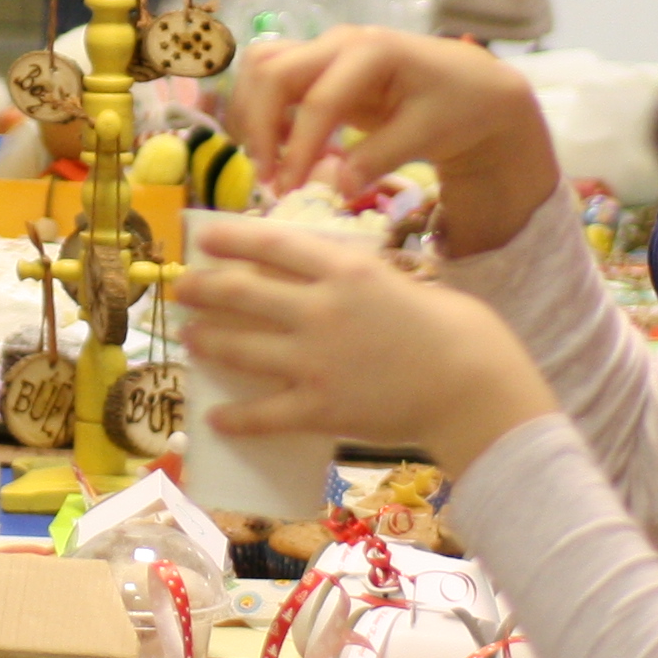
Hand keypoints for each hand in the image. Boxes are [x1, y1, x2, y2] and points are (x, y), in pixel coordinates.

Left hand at [175, 217, 553, 475]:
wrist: (473, 387)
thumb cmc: (457, 332)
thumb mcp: (404, 282)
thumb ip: (359, 280)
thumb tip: (327, 281)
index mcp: (346, 270)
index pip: (272, 245)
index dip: (231, 240)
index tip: (205, 238)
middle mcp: (320, 309)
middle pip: (242, 293)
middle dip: (204, 289)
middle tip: (184, 289)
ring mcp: (314, 360)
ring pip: (240, 348)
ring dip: (208, 341)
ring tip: (191, 338)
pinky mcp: (318, 408)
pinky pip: (263, 414)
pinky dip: (234, 418)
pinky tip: (215, 418)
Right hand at [227, 27, 557, 257]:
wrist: (472, 87)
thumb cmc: (457, 105)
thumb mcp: (428, 133)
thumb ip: (380, 157)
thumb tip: (338, 187)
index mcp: (370, 51)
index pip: (317, 101)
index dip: (298, 149)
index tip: (289, 190)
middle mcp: (338, 42)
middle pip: (271, 71)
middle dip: (260, 127)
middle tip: (268, 179)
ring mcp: (324, 50)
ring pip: (262, 67)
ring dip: (253, 114)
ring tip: (269, 162)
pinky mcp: (319, 67)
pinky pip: (272, 77)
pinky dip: (264, 109)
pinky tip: (281, 146)